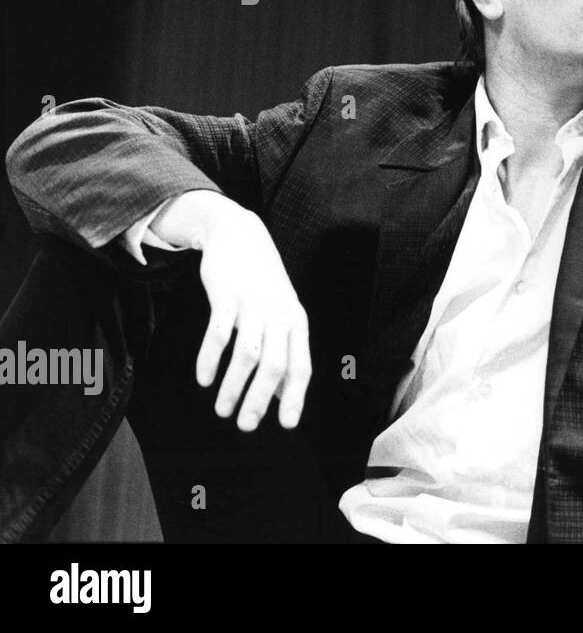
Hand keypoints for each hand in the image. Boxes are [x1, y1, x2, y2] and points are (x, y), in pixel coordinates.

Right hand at [158, 194, 312, 430]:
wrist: (240, 235)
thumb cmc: (262, 285)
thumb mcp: (282, 314)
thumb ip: (284, 351)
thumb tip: (284, 396)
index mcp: (297, 323)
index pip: (301, 366)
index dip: (295, 397)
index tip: (287, 425)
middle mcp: (280, 315)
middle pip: (275, 366)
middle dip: (260, 400)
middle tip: (246, 426)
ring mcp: (254, 305)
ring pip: (247, 354)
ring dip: (233, 386)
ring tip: (222, 410)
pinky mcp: (228, 295)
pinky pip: (219, 333)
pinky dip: (210, 359)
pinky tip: (203, 380)